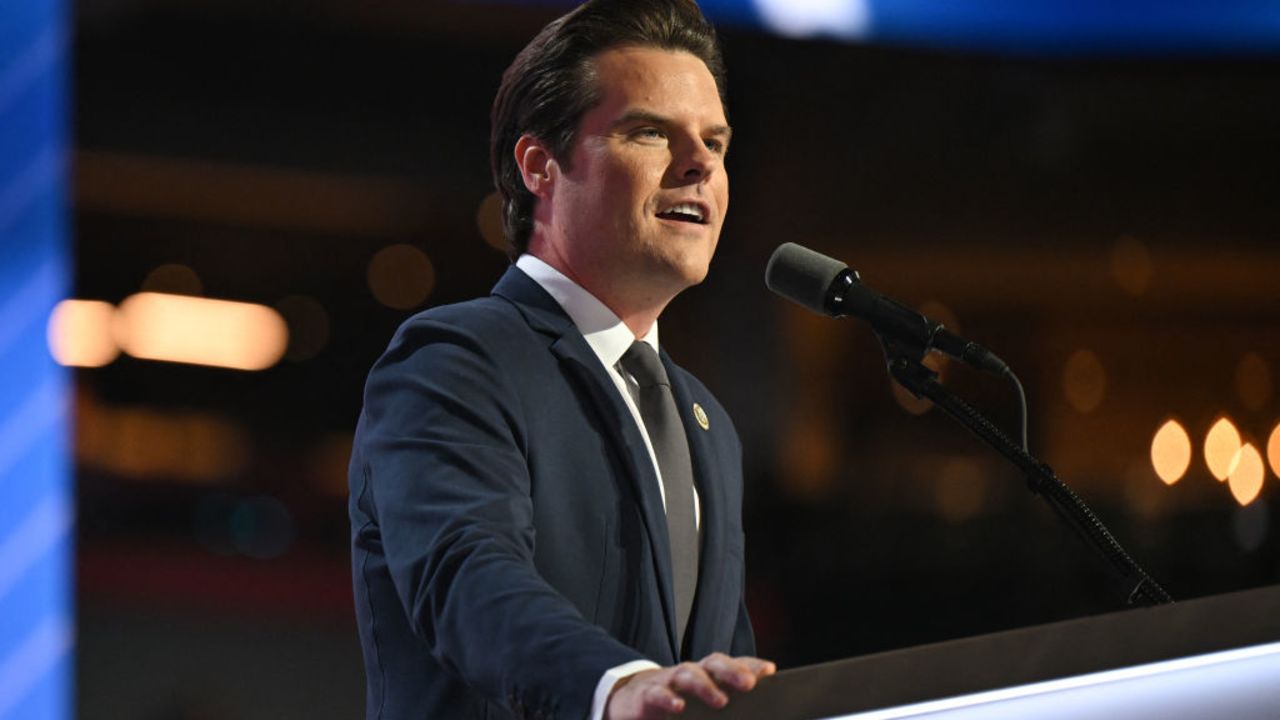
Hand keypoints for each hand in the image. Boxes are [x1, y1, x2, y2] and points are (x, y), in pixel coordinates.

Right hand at [604, 653, 775, 718]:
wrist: (630, 703)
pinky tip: (678, 706)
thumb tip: (749, 715)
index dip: (750, 664)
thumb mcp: (700, 707)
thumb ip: (723, 707)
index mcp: (706, 676)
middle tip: (749, 684)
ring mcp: (668, 682)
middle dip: (732, 670)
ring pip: (688, 673)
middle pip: (713, 663)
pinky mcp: (646, 696)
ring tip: (721, 701)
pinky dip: (668, 698)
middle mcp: (690, 674)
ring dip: (704, 685)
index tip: (769, 670)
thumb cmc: (673, 705)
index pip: (731, 664)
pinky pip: (657, 693)